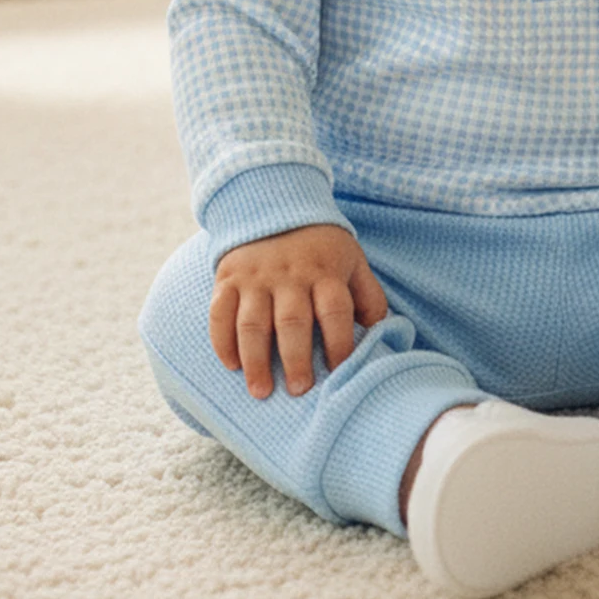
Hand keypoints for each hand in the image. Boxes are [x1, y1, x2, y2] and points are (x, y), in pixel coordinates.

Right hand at [210, 225, 388, 397]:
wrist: (274, 207)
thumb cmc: (321, 248)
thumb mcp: (352, 262)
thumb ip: (367, 297)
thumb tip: (378, 335)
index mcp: (325, 272)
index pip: (335, 311)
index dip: (339, 343)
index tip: (339, 372)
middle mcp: (290, 275)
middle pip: (293, 321)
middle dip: (296, 359)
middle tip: (299, 390)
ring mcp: (256, 277)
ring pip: (253, 323)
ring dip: (256, 360)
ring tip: (261, 392)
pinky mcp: (228, 278)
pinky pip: (220, 313)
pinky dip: (222, 341)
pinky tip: (231, 366)